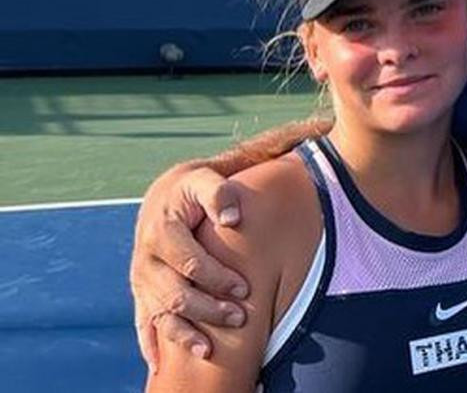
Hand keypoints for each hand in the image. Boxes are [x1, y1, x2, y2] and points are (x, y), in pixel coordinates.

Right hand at [130, 165, 249, 371]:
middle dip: (207, 309)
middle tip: (240, 318)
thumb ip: (219, 194)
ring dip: (184, 334)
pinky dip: (150, 345)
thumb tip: (233, 218)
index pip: (189, 263)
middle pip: (174, 294)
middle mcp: (145, 258)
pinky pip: (142, 322)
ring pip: (159, 314)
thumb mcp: (206, 180)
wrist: (168, 193)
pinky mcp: (141, 291)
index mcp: (160, 231)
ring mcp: (141, 278)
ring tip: (209, 351)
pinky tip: (159, 366)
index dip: (217, 278)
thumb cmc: (195, 188)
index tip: (245, 289)